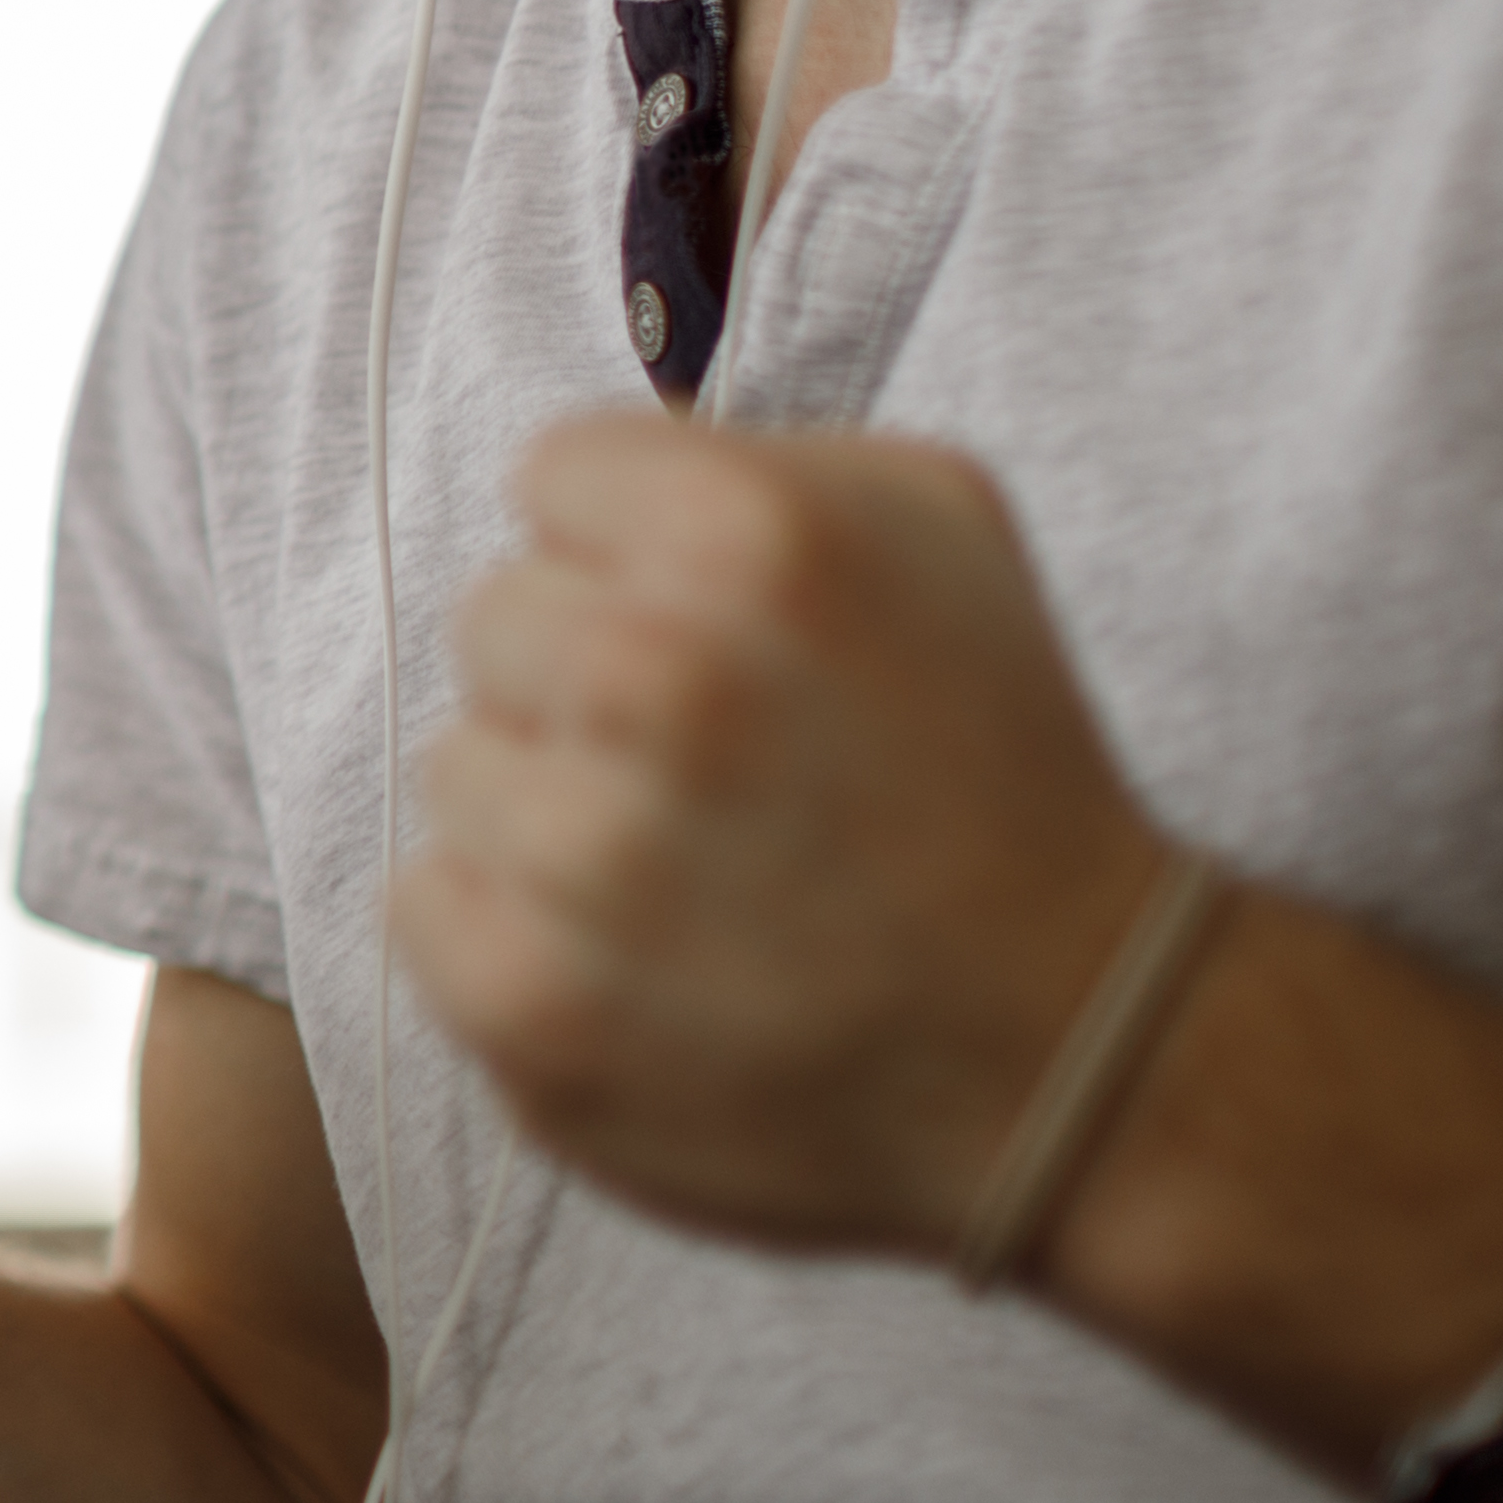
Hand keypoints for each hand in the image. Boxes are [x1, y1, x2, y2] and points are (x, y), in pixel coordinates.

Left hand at [401, 414, 1171, 1258]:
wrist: (1080, 1046)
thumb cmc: (995, 765)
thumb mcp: (935, 527)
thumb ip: (740, 456)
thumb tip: (578, 481)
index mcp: (750, 535)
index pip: (550, 479)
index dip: (631, 555)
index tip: (720, 628)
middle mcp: (658, 678)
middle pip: (492, 620)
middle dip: (586, 680)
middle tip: (720, 764)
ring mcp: (586, 859)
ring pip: (457, 768)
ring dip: (552, 812)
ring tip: (698, 870)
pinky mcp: (532, 1008)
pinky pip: (422, 909)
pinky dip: (511, 932)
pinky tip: (640, 956)